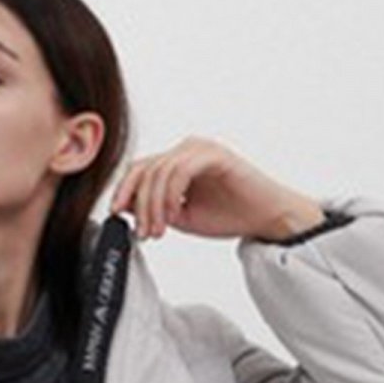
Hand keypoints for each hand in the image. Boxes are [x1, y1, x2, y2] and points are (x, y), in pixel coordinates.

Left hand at [111, 138, 323, 243]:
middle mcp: (186, 150)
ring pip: (160, 171)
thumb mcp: (182, 217)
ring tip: (160, 230)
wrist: (267, 218)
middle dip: (139, 204)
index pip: (140, 169)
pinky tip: (175, 214)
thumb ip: (155, 209)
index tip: (116, 216)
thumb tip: (126, 206)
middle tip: (144, 232)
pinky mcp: (215, 154)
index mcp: (177, 161)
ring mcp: (201, 149)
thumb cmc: (231, 214)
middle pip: (145, 169)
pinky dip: (171, 194)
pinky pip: (181, 170)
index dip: (123, 191)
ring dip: (154, 205)